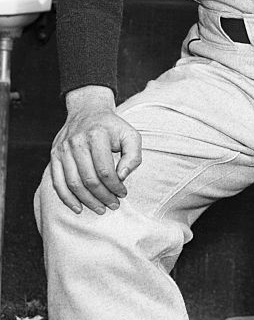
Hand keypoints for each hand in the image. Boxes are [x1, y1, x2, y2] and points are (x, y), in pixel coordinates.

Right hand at [49, 86, 142, 214]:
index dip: (115, 186)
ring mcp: (63, 149)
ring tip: (100, 209)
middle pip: (89, 179)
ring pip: (73, 183)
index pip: (105, 170)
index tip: (123, 193)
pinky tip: (78, 208)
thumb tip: (122, 177)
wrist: (87, 111)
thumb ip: (133, 156)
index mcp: (97, 135)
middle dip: (103, 196)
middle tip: (114, 205)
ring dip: (87, 201)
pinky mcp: (54, 156)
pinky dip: (67, 198)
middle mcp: (77, 142)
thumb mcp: (130, 135)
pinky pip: (58, 182)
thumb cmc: (113, 127)